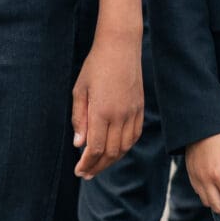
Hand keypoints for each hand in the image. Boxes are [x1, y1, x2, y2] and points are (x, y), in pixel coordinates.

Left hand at [71, 33, 143, 177]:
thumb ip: (79, 119)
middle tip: (86, 174)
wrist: (121, 46)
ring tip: (99, 165)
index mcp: (101, 112)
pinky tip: (115, 150)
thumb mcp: (80, 91)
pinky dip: (125, 147)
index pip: (95, 149)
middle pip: (111, 152)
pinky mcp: (140, 108)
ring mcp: (132, 112)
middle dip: (98, 166)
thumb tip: (80, 144)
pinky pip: (134, 135)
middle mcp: (120, 115)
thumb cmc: (95, 66)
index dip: (87, 163)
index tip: (79, 171)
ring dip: (112, 160)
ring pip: (125, 147)